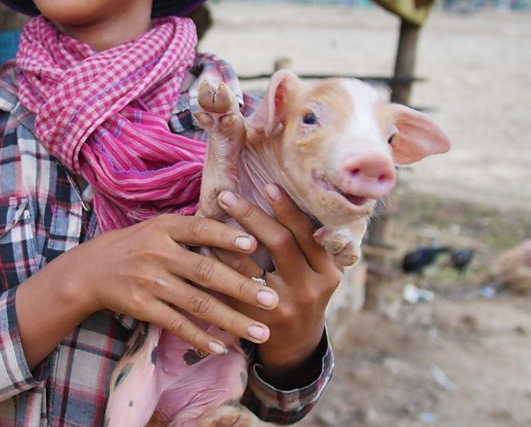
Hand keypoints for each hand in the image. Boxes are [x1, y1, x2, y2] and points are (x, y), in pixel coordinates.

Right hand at [62, 214, 279, 354]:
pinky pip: (176, 324)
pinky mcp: (142, 306)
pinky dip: (199, 337)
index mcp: (164, 228)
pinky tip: (221, 347)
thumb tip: (240, 234)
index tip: (254, 244)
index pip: (199, 229)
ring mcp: (149, 281)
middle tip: (272, 300)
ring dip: (231, 320)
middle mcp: (157, 253)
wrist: (90, 270)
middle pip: (206, 272)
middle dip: (242, 287)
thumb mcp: (158, 227)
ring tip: (260, 331)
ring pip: (197, 303)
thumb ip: (191, 232)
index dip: (225, 237)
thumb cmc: (135, 245)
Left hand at [214, 185, 340, 385]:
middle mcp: (309, 289)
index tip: (268, 186)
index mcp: (327, 272)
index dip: (288, 209)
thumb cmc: (303, 292)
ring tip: (209, 214)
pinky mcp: (255, 320)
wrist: (296, 344)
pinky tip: (203, 244)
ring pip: (250, 266)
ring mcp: (282, 307)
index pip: (307, 233)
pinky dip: (218, 262)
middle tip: (228, 195)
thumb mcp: (318, 271)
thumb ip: (307, 242)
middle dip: (253, 216)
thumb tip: (278, 194)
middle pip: (280, 243)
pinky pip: (231, 286)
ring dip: (228, 238)